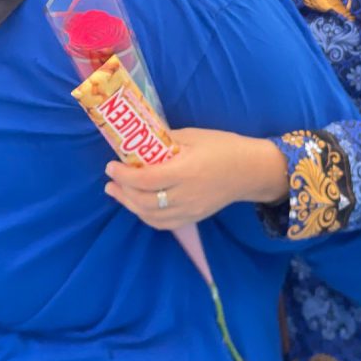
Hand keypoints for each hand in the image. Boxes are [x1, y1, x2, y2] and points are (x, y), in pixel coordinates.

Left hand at [104, 127, 287, 229]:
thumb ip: (166, 140)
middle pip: (145, 201)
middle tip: (110, 179)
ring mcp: (190, 210)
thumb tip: (140, 140)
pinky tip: (137, 205)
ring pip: (151, 216)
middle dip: (123, 191)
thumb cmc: (223, 147)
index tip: (111, 165)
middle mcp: (186, 195)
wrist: (250, 170)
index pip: (147, 178)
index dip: (125, 175)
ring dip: (130, 205)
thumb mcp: (193, 136)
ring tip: (117, 192)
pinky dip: (145, 216)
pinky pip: (163, 224)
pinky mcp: (193, 218)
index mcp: (186, 170)